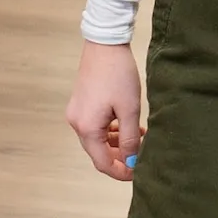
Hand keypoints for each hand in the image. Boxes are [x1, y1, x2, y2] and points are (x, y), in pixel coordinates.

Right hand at [66, 41, 145, 182]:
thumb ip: (130, 139)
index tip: (138, 173)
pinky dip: (111, 130)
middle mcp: (77, 123)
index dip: (120, 172)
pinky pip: (95, 126)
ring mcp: (77, 113)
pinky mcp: (81, 103)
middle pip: (98, 152)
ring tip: (139, 137)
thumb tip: (132, 162)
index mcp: (87, 128)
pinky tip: (127, 125)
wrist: (105, 43)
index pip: (102, 163)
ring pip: (97, 139)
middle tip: (141, 155)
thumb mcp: (129, 109)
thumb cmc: (118, 74)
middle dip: (120, 157)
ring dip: (117, 143)